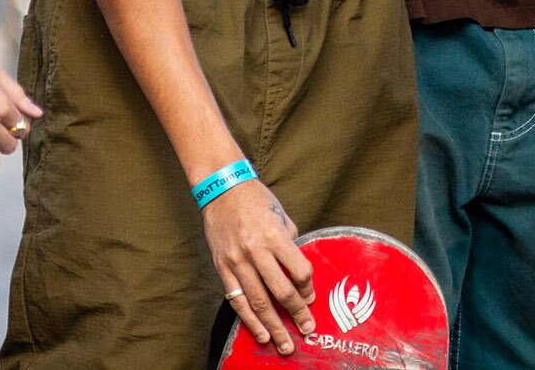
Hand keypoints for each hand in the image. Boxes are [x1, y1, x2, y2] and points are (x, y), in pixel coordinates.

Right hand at [203, 180, 315, 354]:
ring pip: (259, 301)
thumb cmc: (255, 199)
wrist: (222, 189)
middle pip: (281, 291)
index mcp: (275, 235)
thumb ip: (290, 242)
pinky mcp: (223, 267)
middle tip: (307, 330)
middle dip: (297, 314)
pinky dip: (250, 320)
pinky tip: (261, 333)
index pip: (299, 271)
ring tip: (285, 344)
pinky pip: (237, 299)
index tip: (312, 298)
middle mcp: (256, 250)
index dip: (308, 288)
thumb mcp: (281, 215)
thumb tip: (299, 271)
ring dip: (274, 326)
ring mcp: (237, 261)